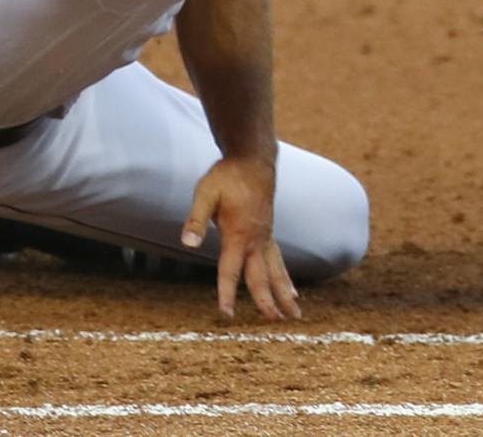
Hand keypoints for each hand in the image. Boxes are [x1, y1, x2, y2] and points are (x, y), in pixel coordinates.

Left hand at [181, 154, 300, 321]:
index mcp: (239, 234)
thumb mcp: (205, 193)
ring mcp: (266, 236)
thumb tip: (186, 243)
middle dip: (268, 301)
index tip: (226, 314)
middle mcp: (256, 239)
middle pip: (262, 276)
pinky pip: (279, 261)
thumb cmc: (227, 175)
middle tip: (276, 323)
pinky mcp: (269, 233)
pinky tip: (292, 291)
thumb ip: (196, 219)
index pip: (231, 270)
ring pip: (277, 271)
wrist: (254, 159)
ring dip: (285, 294)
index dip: (227, 292)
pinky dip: (286, 278)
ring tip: (295, 315)